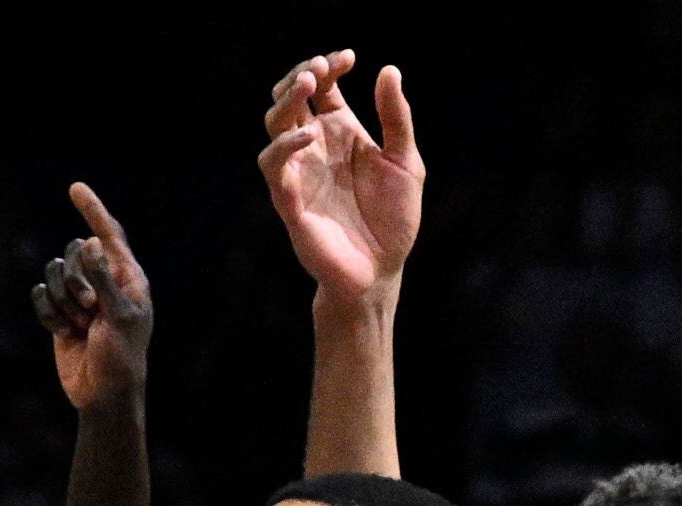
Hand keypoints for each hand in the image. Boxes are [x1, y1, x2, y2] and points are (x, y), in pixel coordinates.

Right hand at [32, 182, 153, 411]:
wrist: (103, 394)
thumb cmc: (122, 357)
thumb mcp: (119, 316)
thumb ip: (104, 279)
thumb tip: (92, 242)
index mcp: (126, 276)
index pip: (109, 234)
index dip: (92, 210)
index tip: (75, 188)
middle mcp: (101, 281)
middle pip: (75, 253)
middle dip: (76, 281)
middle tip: (90, 310)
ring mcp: (78, 297)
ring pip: (54, 274)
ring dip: (63, 302)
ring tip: (80, 326)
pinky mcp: (58, 314)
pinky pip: (41, 296)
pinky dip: (49, 314)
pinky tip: (64, 332)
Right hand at [259, 52, 421, 305]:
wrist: (381, 271)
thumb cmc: (394, 219)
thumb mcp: (406, 161)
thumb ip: (396, 118)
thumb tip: (388, 70)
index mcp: (340, 133)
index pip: (323, 87)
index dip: (329, 66)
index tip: (349, 58)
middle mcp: (315, 148)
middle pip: (290, 99)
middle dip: (299, 76)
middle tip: (318, 68)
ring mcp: (300, 172)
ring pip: (275, 125)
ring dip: (286, 101)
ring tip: (308, 84)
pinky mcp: (289, 201)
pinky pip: (274, 166)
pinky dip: (286, 146)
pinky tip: (310, 135)